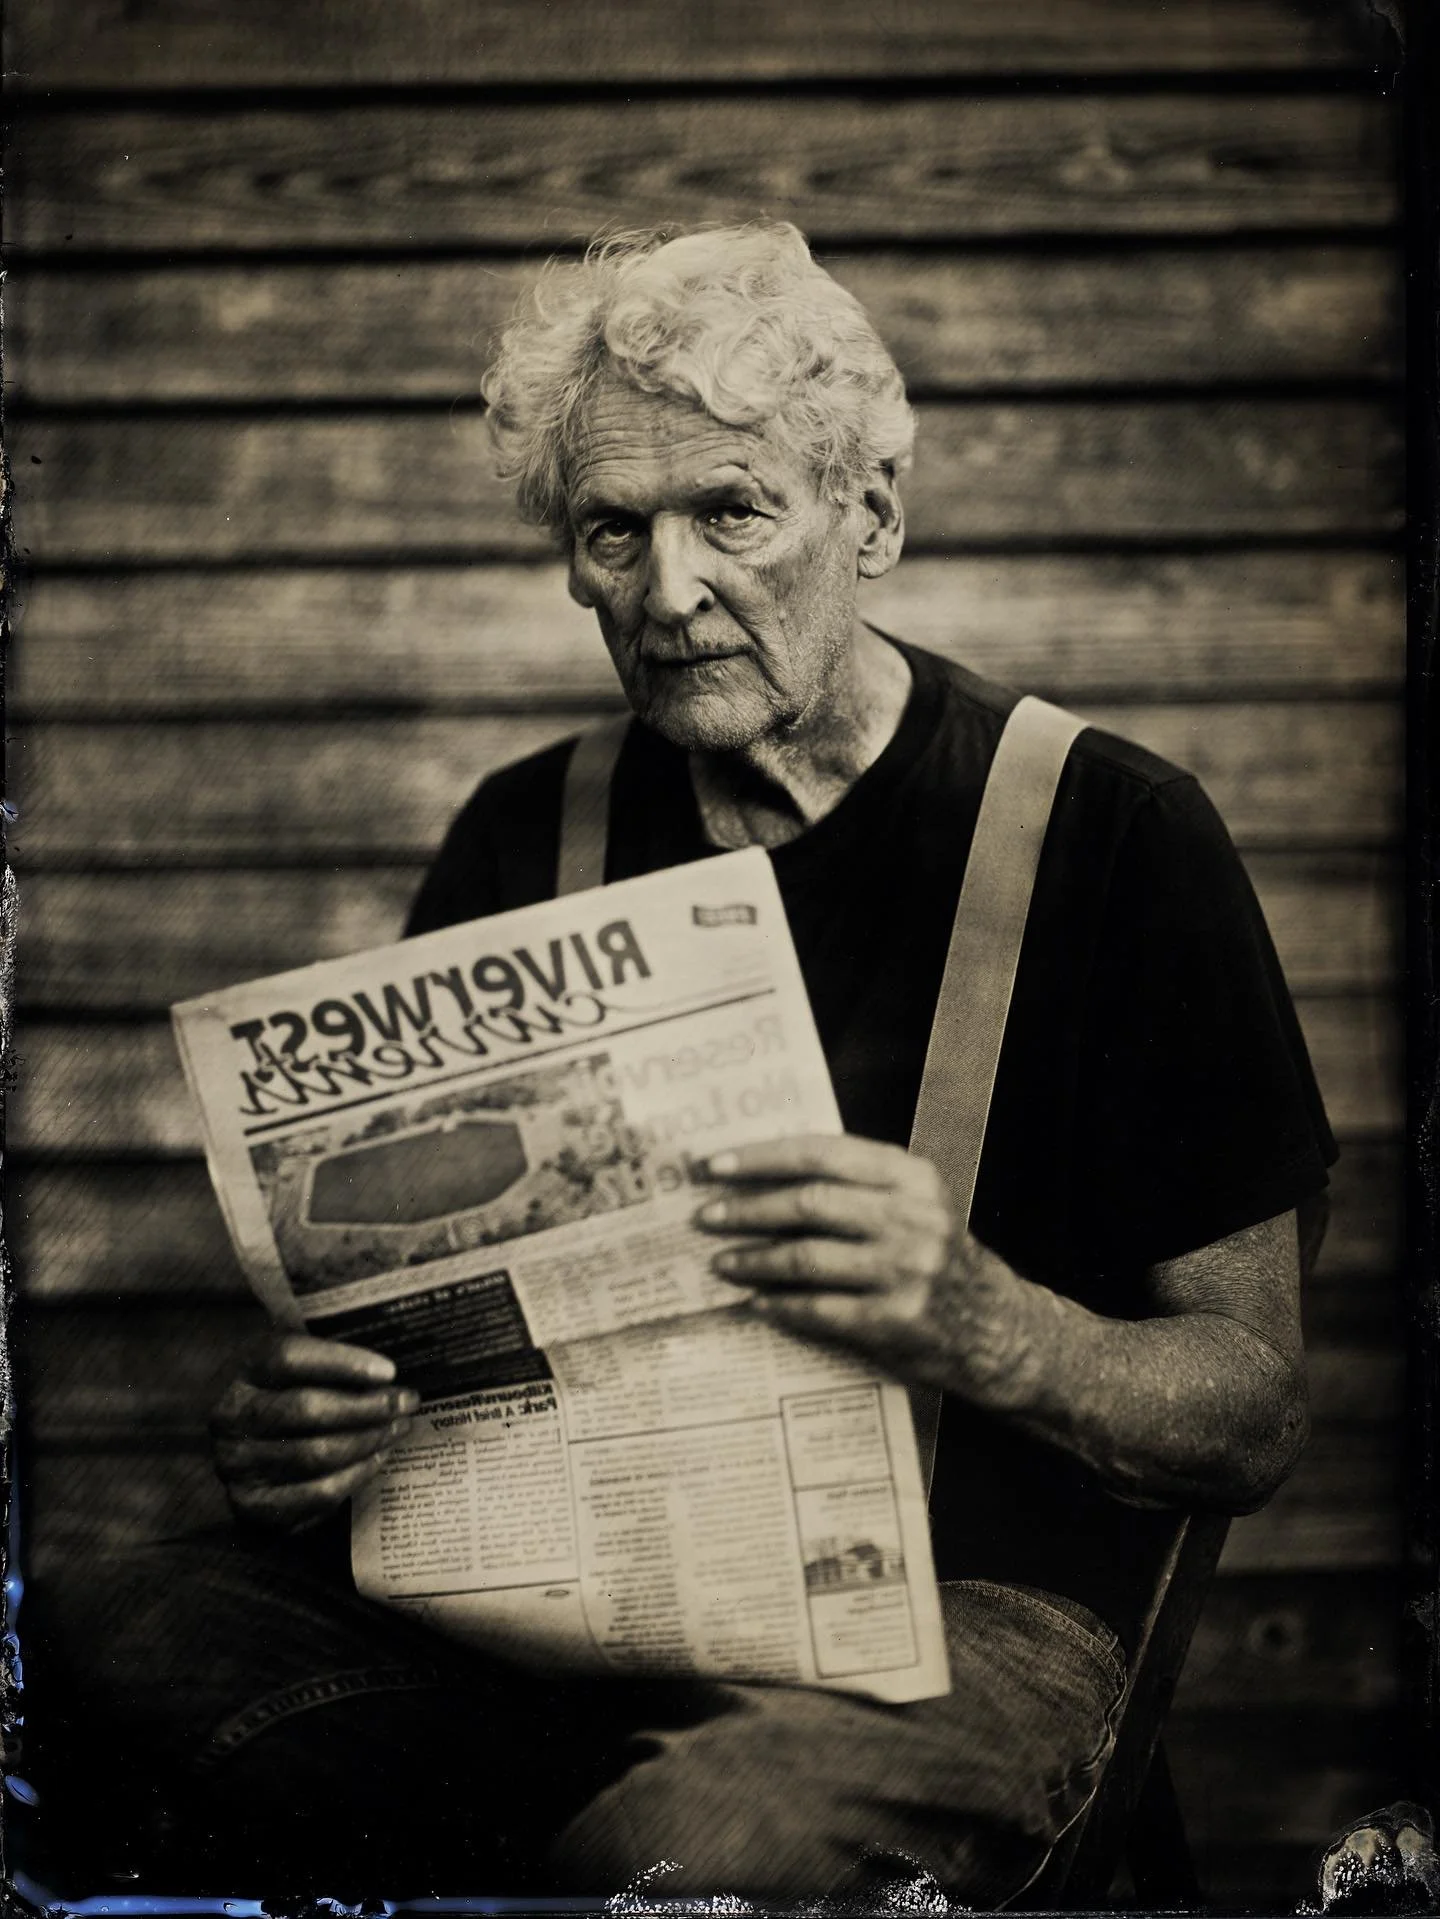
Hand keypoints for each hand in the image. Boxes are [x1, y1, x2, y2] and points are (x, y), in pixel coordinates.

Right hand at [210, 1332, 419, 1531]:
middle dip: (369, 1406)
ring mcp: (237, 1462)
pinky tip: (378, 1457)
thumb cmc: (283, 1390)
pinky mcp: (251, 1502)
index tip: (389, 1370)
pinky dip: (356, 1475)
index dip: (342, 1362)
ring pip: (316, 1453)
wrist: (240, 1441)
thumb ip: (327, 1353)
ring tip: (400, 1427)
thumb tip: (388, 1367)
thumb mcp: (294, 1359)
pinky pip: (316, 1493)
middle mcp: (231, 1414)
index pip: (289, 1357)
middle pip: (307, 1409)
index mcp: (242, 1368)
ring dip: (369, 1440)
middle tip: (408, 1401)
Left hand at [696, 1133, 1032, 1404]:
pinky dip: (780, 1305)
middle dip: (747, 1208)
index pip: (822, 1153)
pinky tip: (757, 1304)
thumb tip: (764, 1177)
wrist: (998, 1330)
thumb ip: (857, 1186)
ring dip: (754, 1260)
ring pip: (807, 1256)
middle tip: (705, 1216)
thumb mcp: (915, 1206)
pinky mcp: (894, 1320)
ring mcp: (906, 1270)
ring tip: (722, 1263)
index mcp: (912, 1177)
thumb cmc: (939, 1260)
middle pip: (808, 1203)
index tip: (713, 1164)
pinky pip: (819, 1308)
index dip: (761, 1157)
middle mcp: (913, 1218)